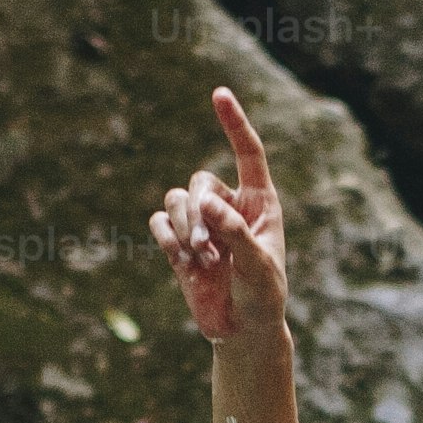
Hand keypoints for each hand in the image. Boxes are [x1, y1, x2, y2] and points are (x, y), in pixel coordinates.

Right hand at [151, 87, 288, 342]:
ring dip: (183, 228)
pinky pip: (159, 223)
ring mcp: (202, 224)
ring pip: (175, 200)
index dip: (233, 123)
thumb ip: (236, 232)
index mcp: (259, 202)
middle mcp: (229, 206)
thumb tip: (208, 204)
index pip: (247, 152)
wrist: (243, 330)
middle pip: (198, 182)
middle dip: (197, 213)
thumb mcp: (258, 265)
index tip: (219, 93)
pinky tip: (184, 263)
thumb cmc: (263, 296)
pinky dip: (167, 240)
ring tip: (201, 260)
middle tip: (209, 250)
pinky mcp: (178, 243)